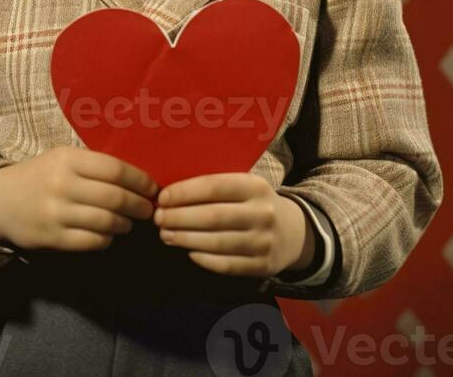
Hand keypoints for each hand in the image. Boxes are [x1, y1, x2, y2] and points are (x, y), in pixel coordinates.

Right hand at [0, 146, 157, 252]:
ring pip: (106, 222)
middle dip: (138, 205)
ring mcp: (56, 213)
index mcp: (67, 159)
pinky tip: (109, 234)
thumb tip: (138, 178)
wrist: (0, 201)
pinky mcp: (53, 238)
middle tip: (149, 209)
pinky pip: (92, 242)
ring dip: (125, 224)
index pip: (114, 169)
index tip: (153, 187)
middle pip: (114, 197)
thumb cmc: (41, 175)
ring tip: (130, 222)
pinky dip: (107, 239)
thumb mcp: (63, 158)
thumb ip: (94, 165)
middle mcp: (62, 185)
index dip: (140, 180)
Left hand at [153, 172, 315, 278]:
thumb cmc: (255, 204)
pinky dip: (204, 259)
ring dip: (186, 239)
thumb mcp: (245, 186)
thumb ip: (216, 187)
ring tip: (166, 235)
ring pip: (217, 243)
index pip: (215, 187)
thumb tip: (171, 193)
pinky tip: (189, 251)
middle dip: (180, 218)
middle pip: (213, 217)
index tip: (161, 197)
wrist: (294, 232)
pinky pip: (226, 265)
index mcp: (256, 186)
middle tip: (158, 219)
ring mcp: (264, 242)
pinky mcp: (263, 266)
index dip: (185, 192)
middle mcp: (262, 213)